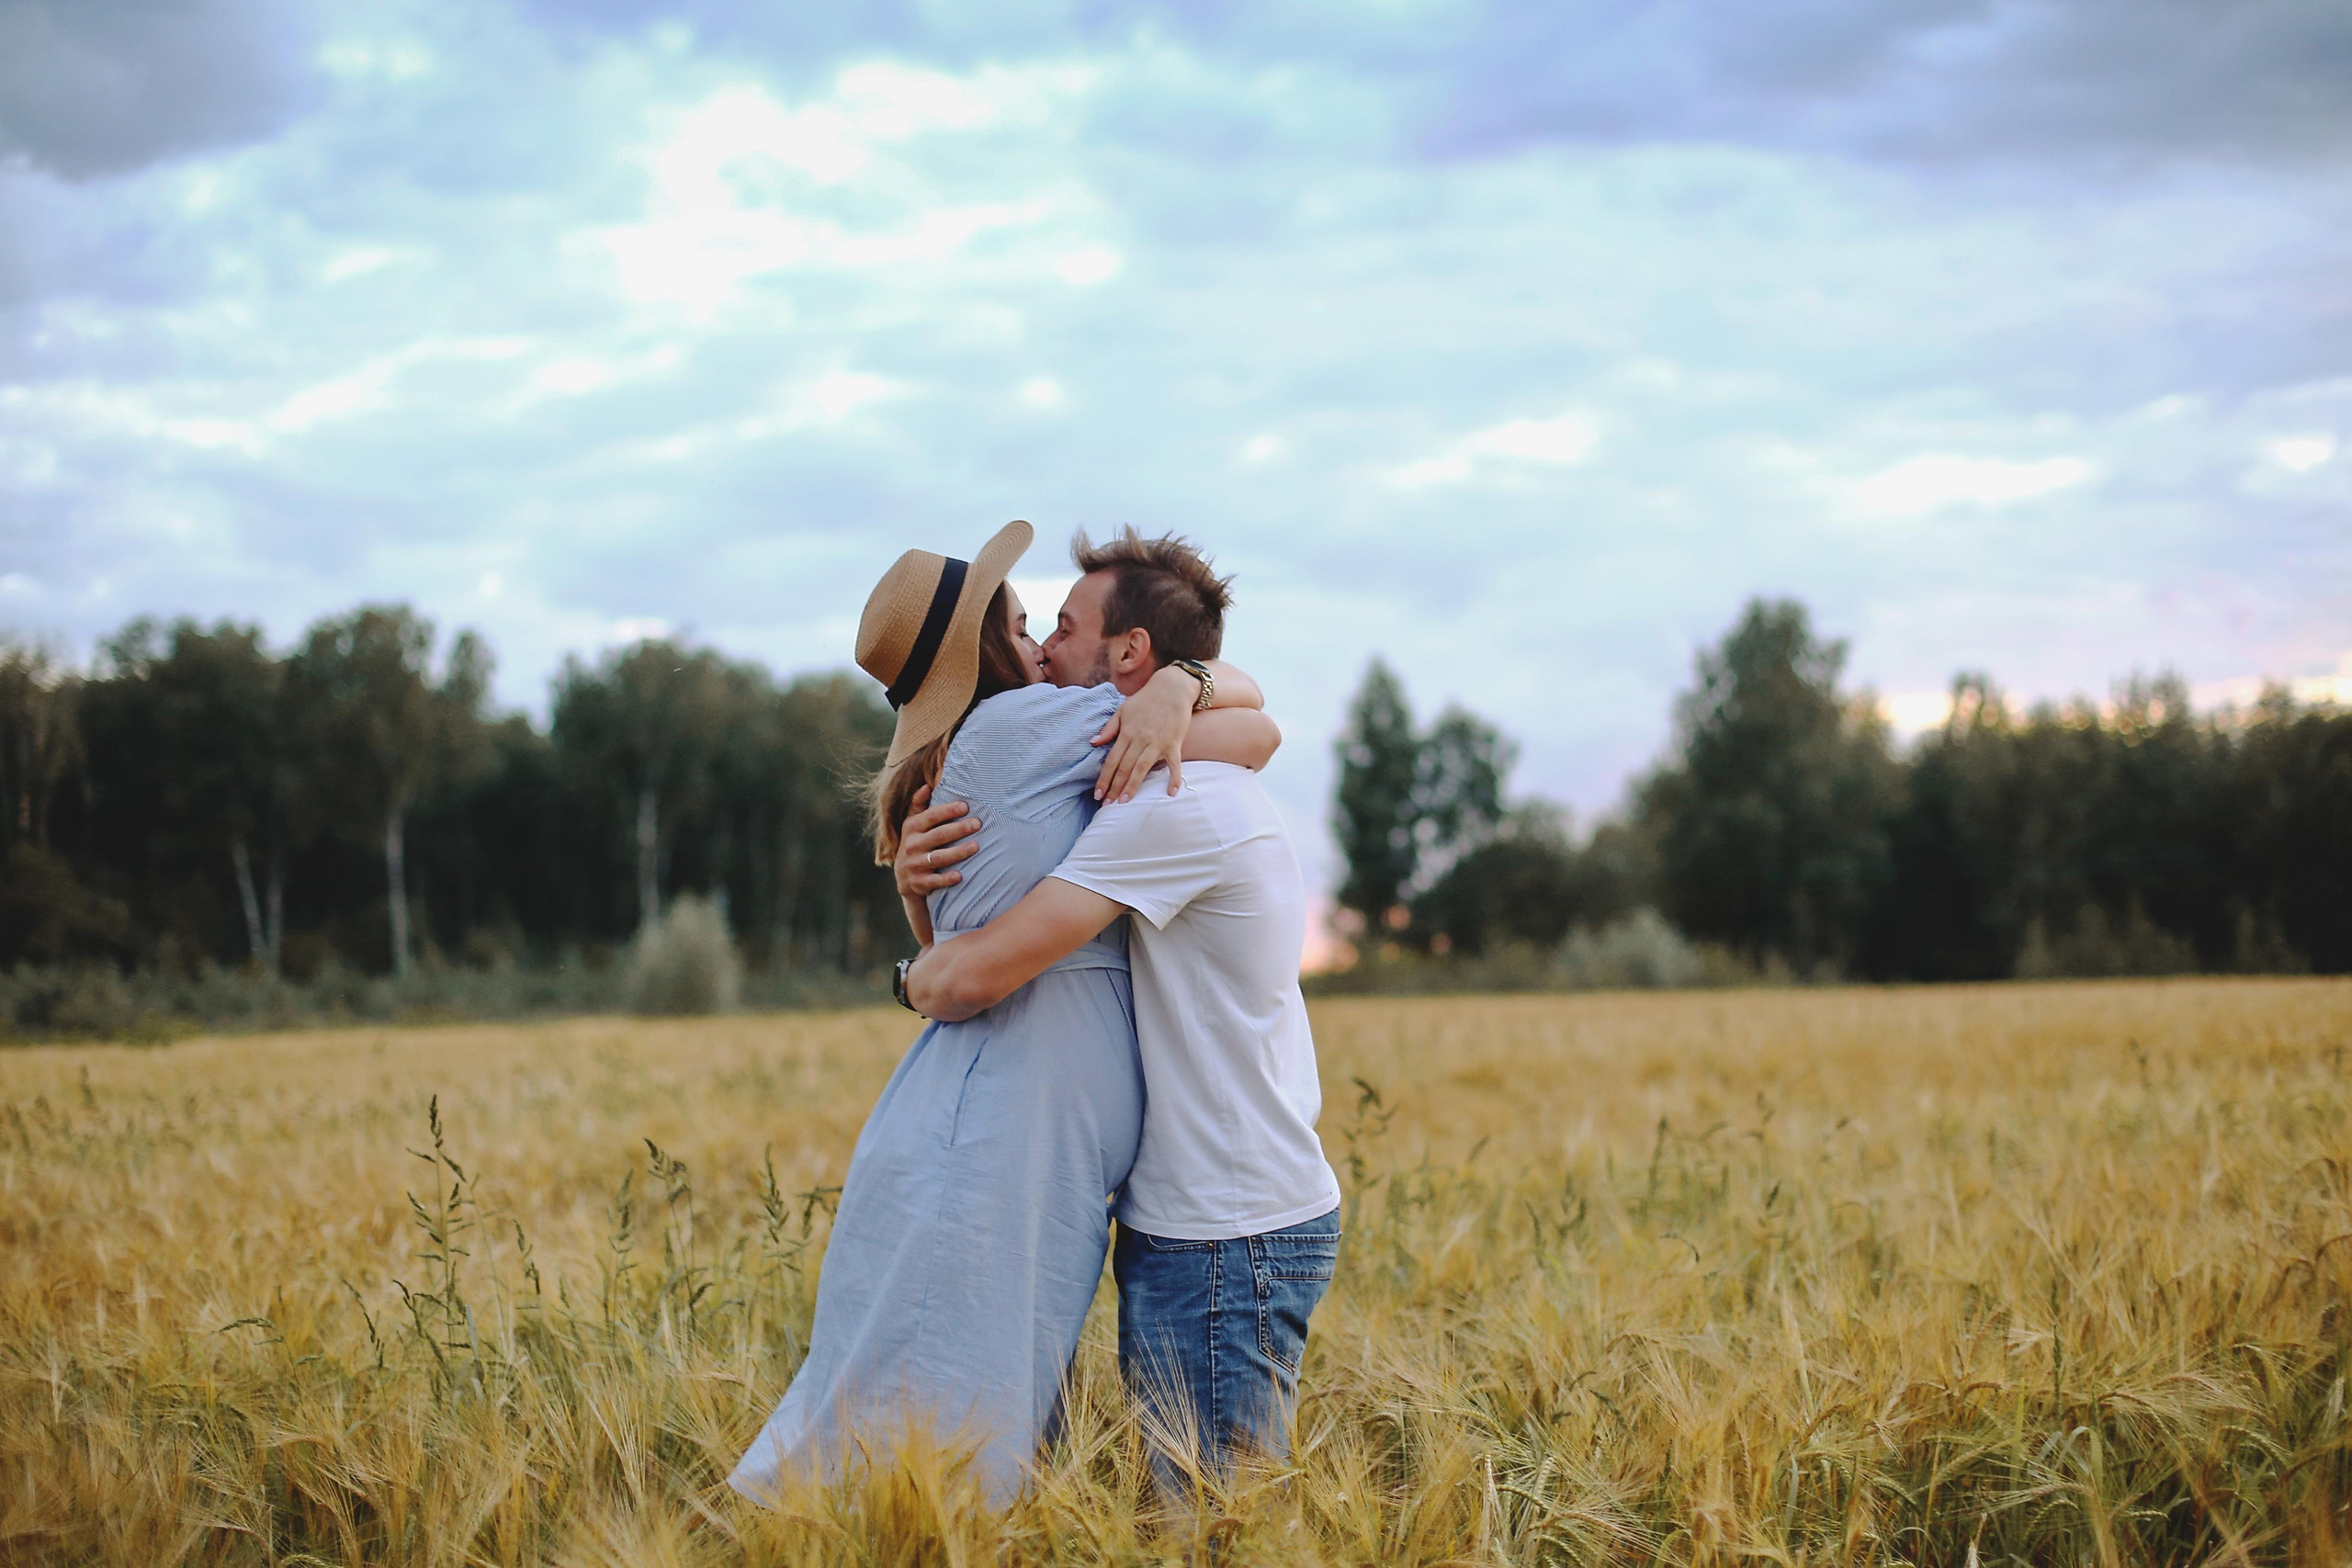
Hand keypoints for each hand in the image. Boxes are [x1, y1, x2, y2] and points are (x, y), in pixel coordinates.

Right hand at [894, 785, 981, 898]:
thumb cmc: (916, 843)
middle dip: (958, 829)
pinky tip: (960, 875)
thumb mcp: (912, 824)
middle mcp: (912, 845)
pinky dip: (946, 879)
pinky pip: (934, 881)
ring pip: (938, 858)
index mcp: (912, 827)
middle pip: (938, 835)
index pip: (931, 816)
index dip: (948, 811)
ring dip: (957, 852)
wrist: (904, 877)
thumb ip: (918, 805)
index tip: (966, 806)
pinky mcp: (919, 882)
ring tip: (975, 846)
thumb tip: (926, 786)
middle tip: (977, 824)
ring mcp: (915, 864)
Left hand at [1090, 664, 1201, 801]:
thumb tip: (1093, 742)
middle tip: (1107, 805)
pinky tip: (1170, 793)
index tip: (1098, 794)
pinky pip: (1174, 764)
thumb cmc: (1146, 699)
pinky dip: (1173, 778)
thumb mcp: (1122, 709)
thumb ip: (1108, 728)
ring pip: (1142, 768)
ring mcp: (1158, 742)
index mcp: (1126, 732)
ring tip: (1125, 802)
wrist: (1172, 687)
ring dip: (1133, 786)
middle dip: (1115, 787)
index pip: (1112, 760)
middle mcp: (1140, 739)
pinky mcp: (1174, 743)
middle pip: (1124, 768)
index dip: (1104, 779)